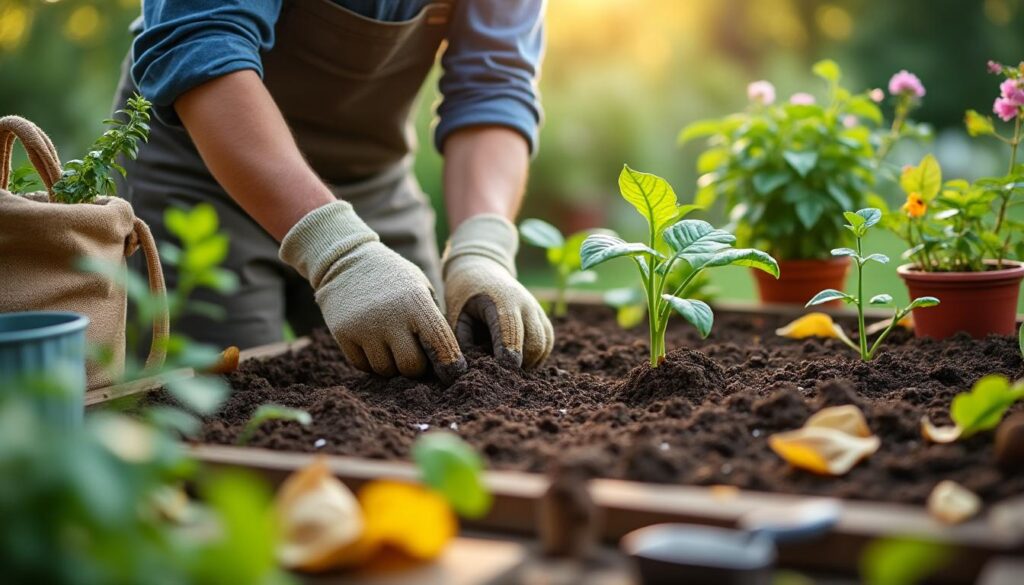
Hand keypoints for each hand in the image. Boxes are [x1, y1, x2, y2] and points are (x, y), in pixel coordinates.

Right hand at [281, 202, 466, 383]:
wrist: (346, 261)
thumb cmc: (394, 279)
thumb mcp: (421, 289)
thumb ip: (433, 321)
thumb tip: (447, 363)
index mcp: (417, 303)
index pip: (440, 346)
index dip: (450, 366)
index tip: (452, 374)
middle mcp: (391, 317)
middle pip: (411, 367)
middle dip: (416, 367)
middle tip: (414, 355)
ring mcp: (364, 327)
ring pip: (386, 370)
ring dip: (392, 364)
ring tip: (391, 344)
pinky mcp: (343, 334)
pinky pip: (363, 366)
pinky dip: (371, 361)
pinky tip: (372, 342)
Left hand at [442, 214, 553, 367]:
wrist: (481, 268)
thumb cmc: (464, 294)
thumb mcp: (456, 315)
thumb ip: (462, 342)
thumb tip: (468, 371)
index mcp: (503, 301)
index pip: (512, 333)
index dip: (509, 357)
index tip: (500, 375)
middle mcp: (526, 304)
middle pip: (535, 344)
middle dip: (521, 365)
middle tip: (501, 376)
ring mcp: (537, 310)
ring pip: (544, 346)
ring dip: (530, 362)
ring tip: (508, 369)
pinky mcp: (542, 317)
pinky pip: (547, 342)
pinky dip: (536, 356)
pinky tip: (518, 361)